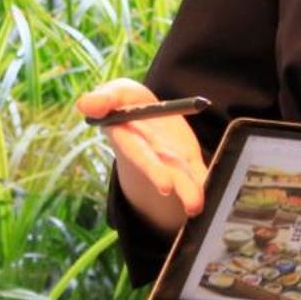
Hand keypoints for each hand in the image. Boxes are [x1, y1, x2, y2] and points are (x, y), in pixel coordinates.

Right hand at [78, 78, 208, 232]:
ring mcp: (168, 159)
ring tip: (198, 207)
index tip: (166, 187)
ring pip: (180, 177)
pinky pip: (197, 171)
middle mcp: (149, 155)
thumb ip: (102, 98)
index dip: (152, 169)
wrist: (145, 111)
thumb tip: (85, 105)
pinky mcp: (187, 159)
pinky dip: (206, 181)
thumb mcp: (114, 93)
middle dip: (175, 186)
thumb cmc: (125, 102)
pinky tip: (215, 190)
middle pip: (161, 171)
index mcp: (128, 138)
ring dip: (191, 192)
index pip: (139, 154)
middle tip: (191, 204)